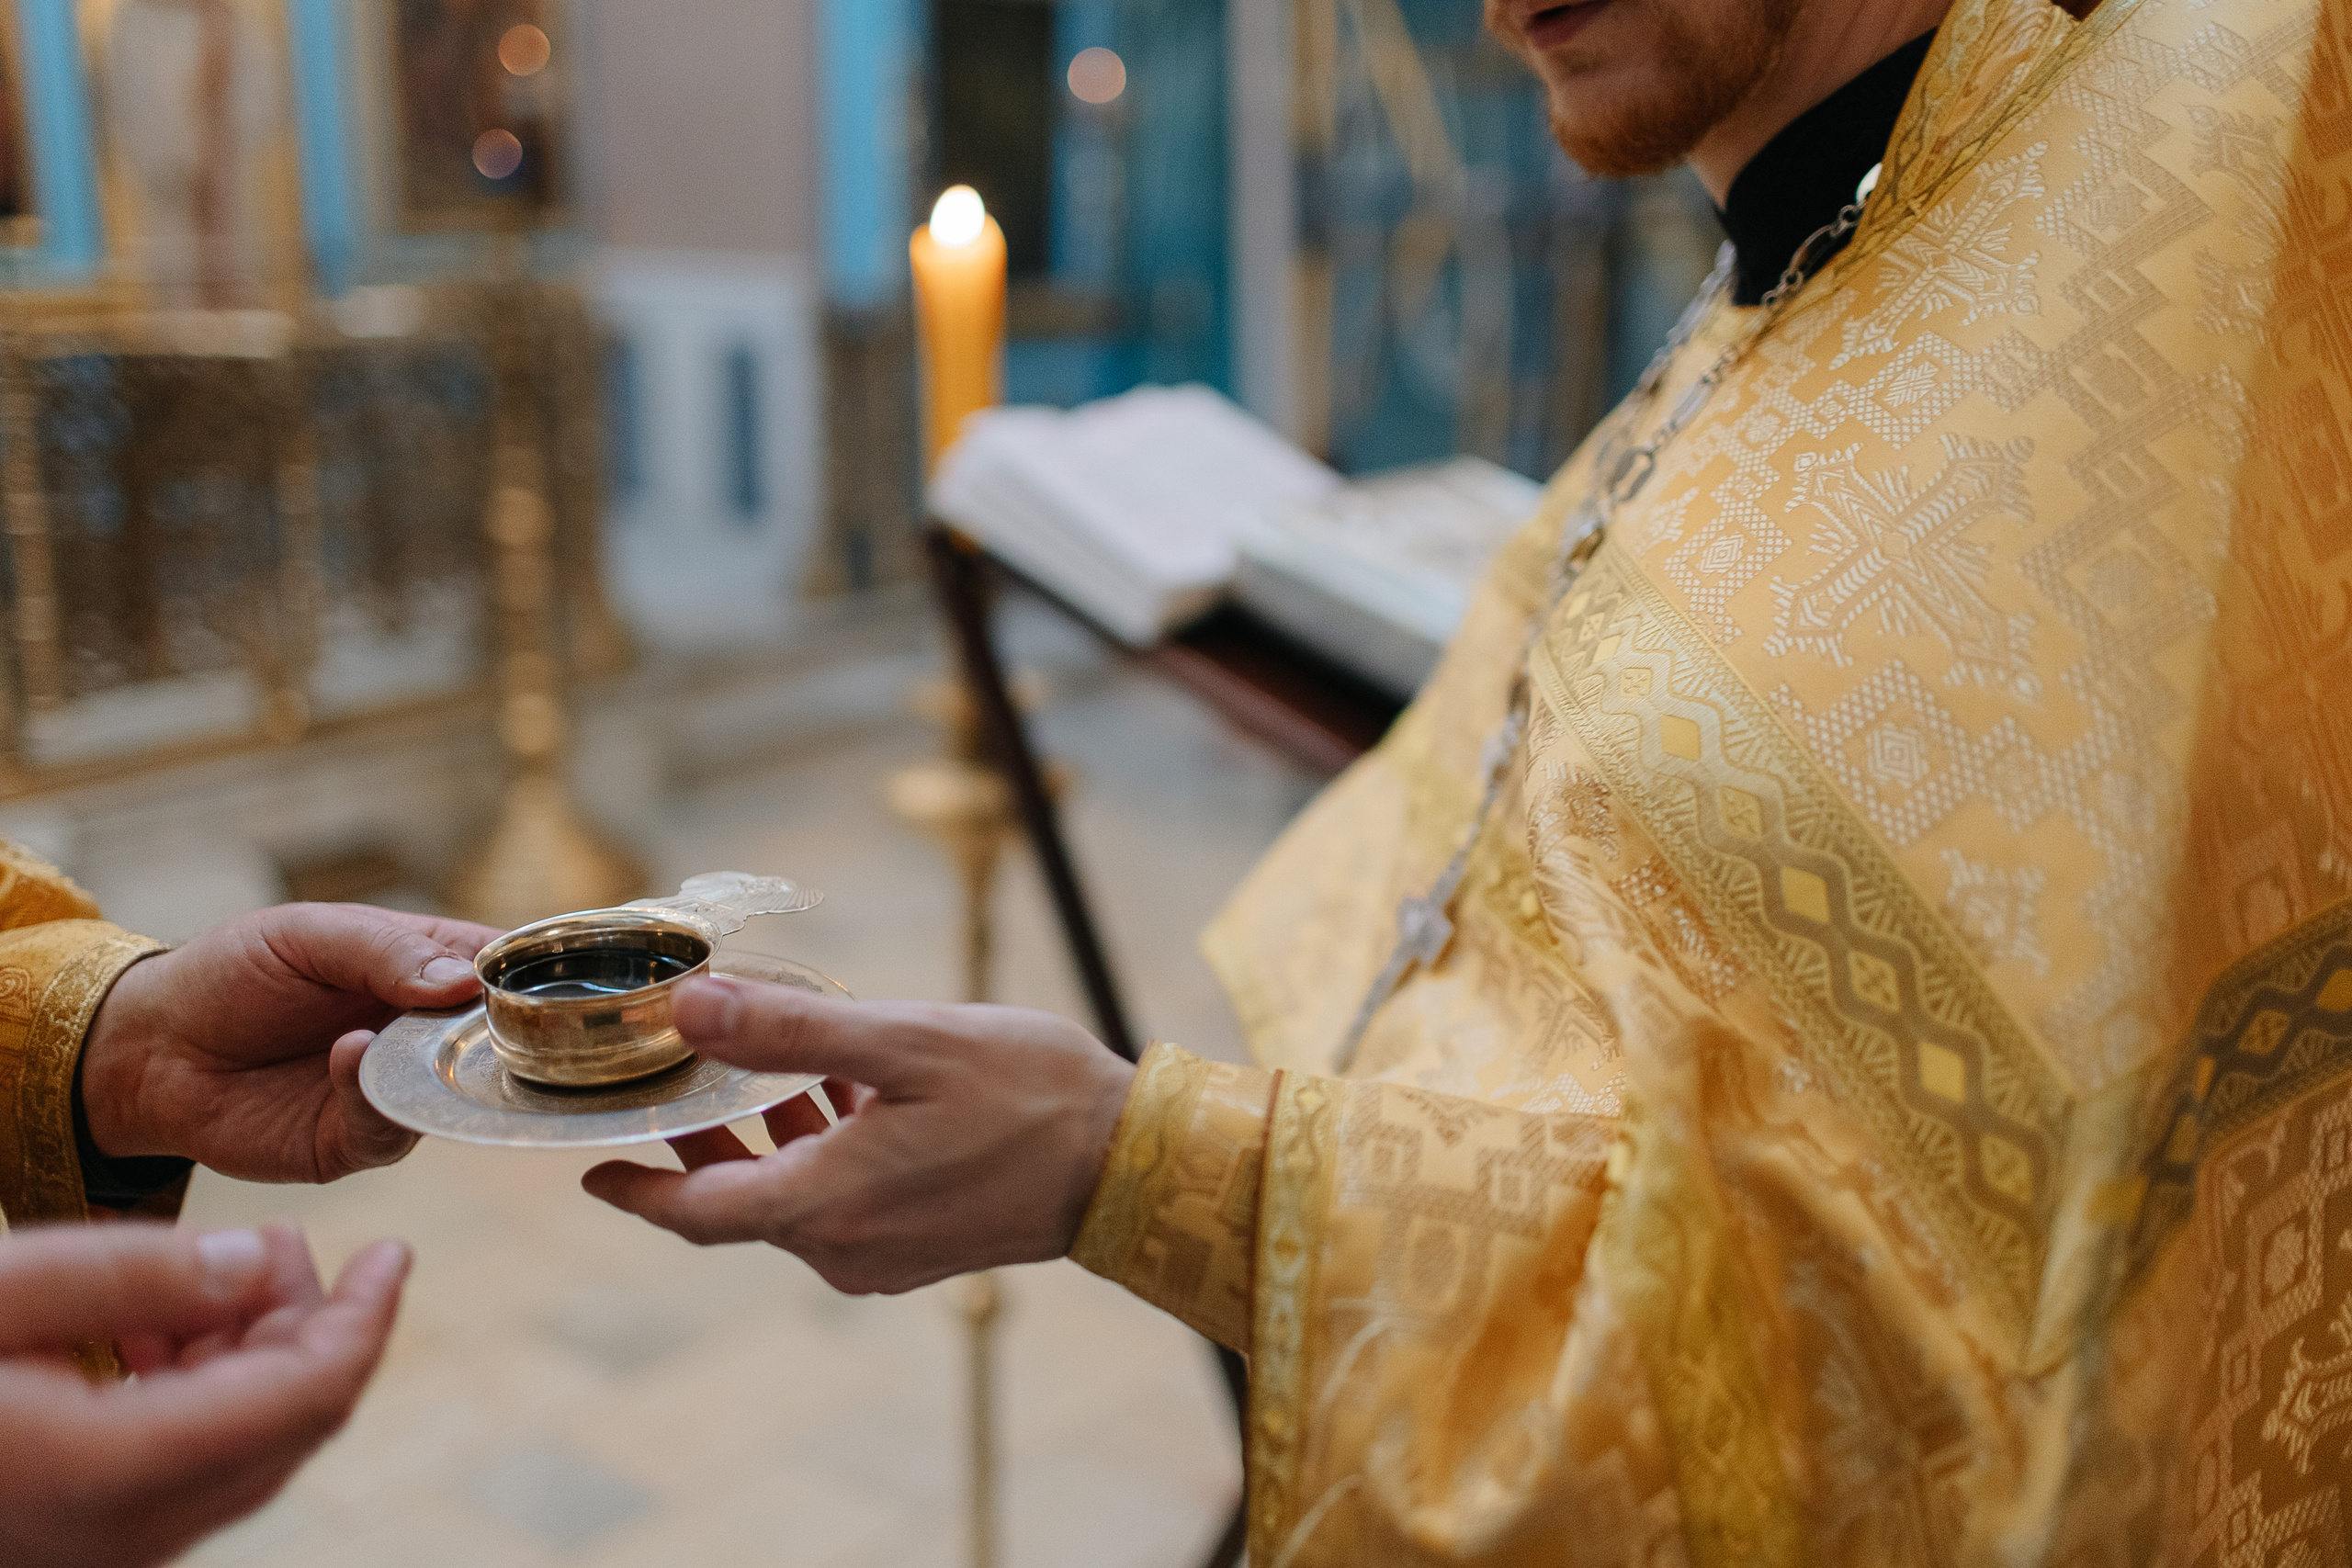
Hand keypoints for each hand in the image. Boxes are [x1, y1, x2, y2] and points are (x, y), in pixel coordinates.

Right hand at [0, 1221, 409, 1567]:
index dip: (364, 1317)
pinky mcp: (73, 1536)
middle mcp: (127, 1531)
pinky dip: (188, 1389)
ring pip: (231, 1447)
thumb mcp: (0, 1292)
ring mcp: (98, 1547)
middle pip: (281, 1423)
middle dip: (304, 1321)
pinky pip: (171, 1467)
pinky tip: (149, 1324)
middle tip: (281, 1238)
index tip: (392, 1252)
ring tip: (216, 1265)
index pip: (307, 1398)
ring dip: (243, 1351)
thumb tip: (257, 1260)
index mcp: (121, 1469)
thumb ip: (137, 1274)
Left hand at [81, 904, 500, 1182]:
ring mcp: (398, 1088)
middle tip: (489, 1022)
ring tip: (394, 1037)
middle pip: (500, 1038)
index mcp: (426, 965)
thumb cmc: (230, 975)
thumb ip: (385, 951)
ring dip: (437, 1069)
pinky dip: (378, 1101)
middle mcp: (425, 1031)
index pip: (503, 967)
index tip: (547, 979)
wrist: (150, 1050)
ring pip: (458, 1092)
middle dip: (505, 1036)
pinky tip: (346, 1058)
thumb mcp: (306, 936)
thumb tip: (465, 982)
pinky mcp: (359, 1140)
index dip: (533, 974)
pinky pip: (394, 1131)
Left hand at [582, 977, 1135, 1293]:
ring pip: (792, 1201)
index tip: (590, 1171)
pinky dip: (821, 1153)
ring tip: (769, 1066)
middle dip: (703, 1144)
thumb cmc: (1028, 1095)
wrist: (1130, 1162)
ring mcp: (884, 1258)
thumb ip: (790, 1033)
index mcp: (826, 1205)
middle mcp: (844, 1248)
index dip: (636, 1191)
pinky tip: (846, 1092)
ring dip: (769, 1140)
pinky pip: (841, 1207)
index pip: (696, 1214)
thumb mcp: (902, 1044)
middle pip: (740, 1202)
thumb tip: (691, 1007)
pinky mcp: (920, 1251)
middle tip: (677, 1077)